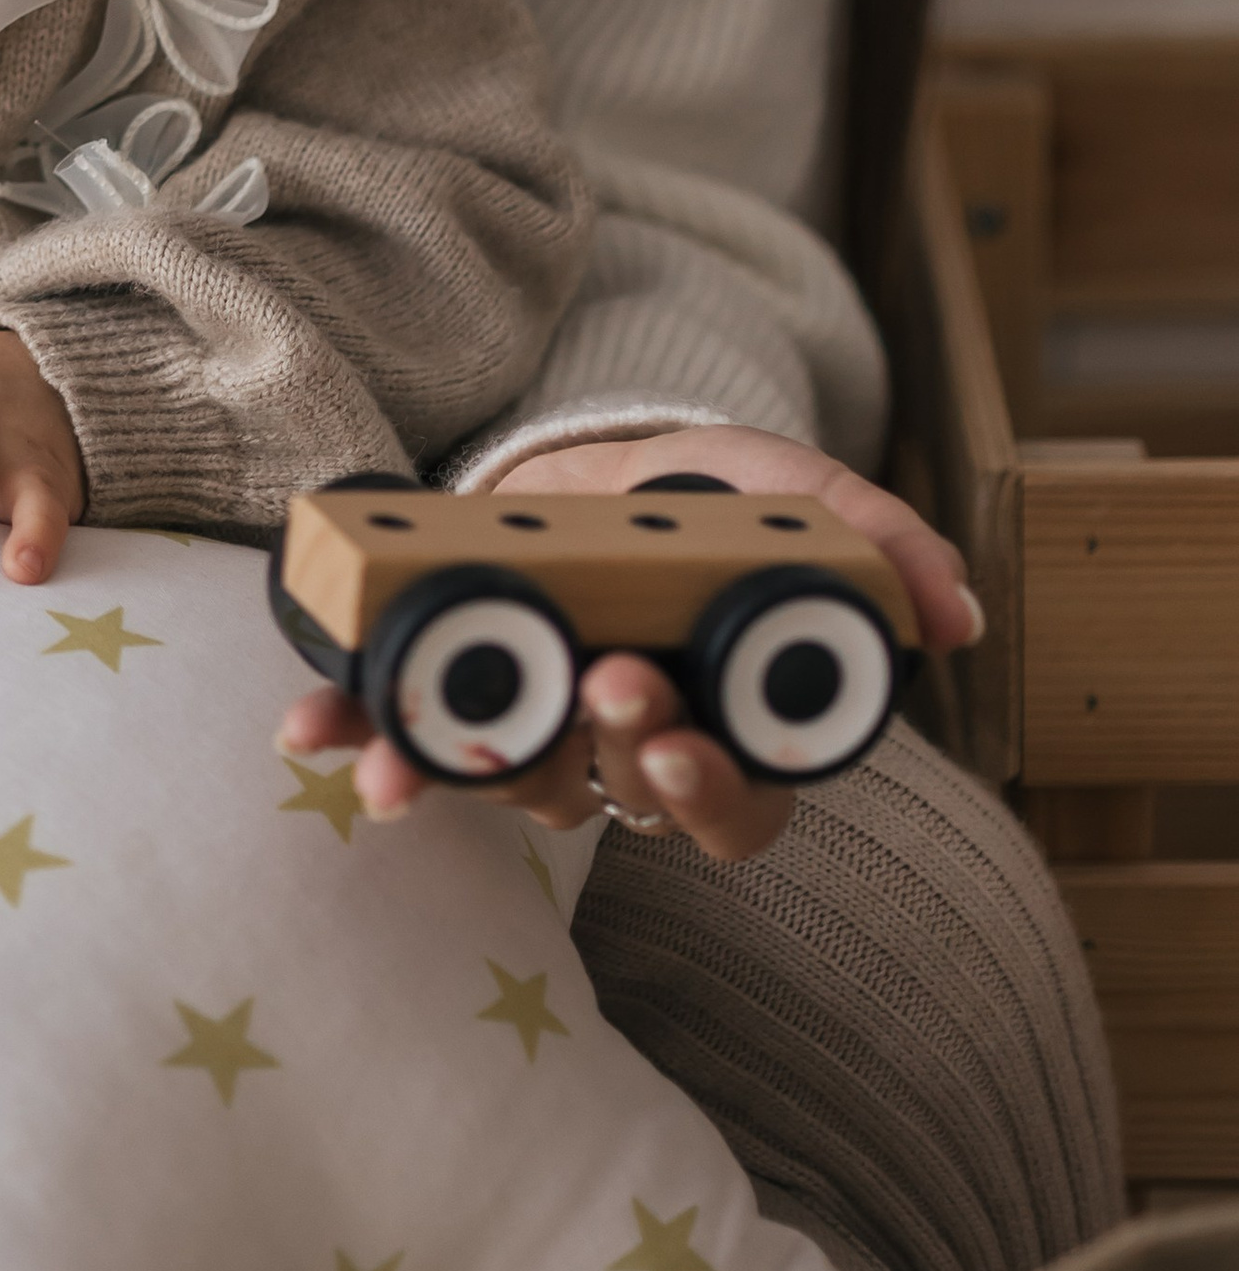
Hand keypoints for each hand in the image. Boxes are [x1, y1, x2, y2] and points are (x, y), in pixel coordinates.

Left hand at [277, 426, 983, 864]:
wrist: (595, 461)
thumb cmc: (706, 499)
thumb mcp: (791, 493)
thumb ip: (872, 544)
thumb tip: (956, 612)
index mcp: (718, 724)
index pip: (732, 808)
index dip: (706, 789)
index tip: (678, 741)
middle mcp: (623, 749)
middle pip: (613, 798)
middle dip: (597, 754)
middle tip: (600, 689)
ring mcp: (534, 726)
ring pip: (505, 777)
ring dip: (459, 767)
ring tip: (411, 756)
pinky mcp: (449, 688)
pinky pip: (403, 730)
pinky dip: (357, 731)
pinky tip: (313, 730)